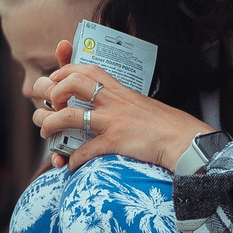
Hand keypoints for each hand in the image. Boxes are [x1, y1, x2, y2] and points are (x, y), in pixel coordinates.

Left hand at [30, 45, 207, 172]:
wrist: (185, 141)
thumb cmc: (166, 126)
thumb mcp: (141, 106)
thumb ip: (122, 104)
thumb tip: (105, 110)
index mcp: (120, 90)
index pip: (87, 68)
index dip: (64, 71)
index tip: (55, 80)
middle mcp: (114, 101)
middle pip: (72, 82)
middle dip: (52, 91)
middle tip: (48, 105)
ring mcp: (113, 120)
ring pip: (70, 116)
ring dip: (51, 124)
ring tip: (46, 133)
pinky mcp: (116, 141)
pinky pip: (84, 150)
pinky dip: (73, 159)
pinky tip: (70, 165)